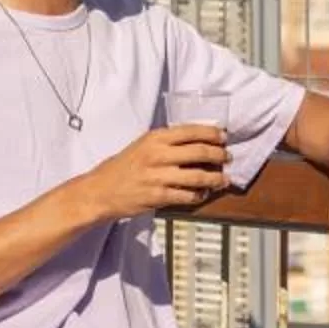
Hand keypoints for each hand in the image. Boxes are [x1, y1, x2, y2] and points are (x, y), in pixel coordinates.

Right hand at [78, 125, 228, 222]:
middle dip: (219, 155)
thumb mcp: (143, 145)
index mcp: (155, 138)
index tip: (224, 137)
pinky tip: (203, 194)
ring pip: (198, 176)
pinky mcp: (158, 196)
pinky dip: (199, 195)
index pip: (191, 131)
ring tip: (224, 179)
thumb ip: (166, 142)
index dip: (212, 134)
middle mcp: (158, 154)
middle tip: (228, 157)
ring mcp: (158, 176)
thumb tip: (196, 141)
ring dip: (215, 178)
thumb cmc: (123, 167)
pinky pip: (187, 195)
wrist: (100, 190)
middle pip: (200, 152)